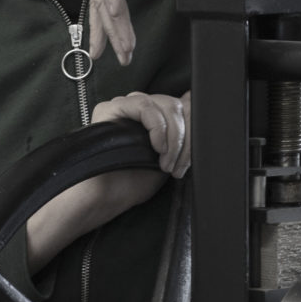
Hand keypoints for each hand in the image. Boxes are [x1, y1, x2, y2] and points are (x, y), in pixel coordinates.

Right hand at [25, 91, 190, 271]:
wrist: (104, 196)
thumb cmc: (132, 182)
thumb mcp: (168, 157)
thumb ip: (183, 135)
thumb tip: (195, 106)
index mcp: (153, 117)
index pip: (180, 107)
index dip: (190, 129)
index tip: (189, 158)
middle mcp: (139, 107)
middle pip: (176, 106)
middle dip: (184, 138)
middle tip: (177, 166)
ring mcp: (125, 105)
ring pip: (164, 105)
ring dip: (173, 137)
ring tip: (166, 162)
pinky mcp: (111, 107)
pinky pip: (145, 106)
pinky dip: (157, 127)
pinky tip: (156, 147)